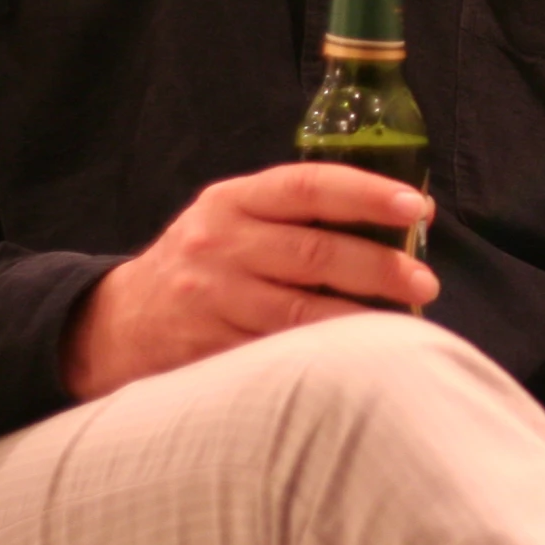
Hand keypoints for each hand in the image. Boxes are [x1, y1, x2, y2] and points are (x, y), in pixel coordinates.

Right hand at [61, 163, 436, 400]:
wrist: (119, 321)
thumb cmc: (206, 259)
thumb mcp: (236, 215)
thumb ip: (302, 211)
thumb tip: (407, 213)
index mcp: (235, 200)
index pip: (308, 186)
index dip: (365, 193)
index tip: (415, 207)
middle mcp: (220, 244)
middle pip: (314, 253)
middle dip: (380, 268)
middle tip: (425, 282)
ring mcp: (212, 299)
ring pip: (301, 312)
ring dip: (362, 320)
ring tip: (406, 324)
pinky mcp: (209, 349)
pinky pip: (277, 354)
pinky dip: (324, 356)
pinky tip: (360, 358)